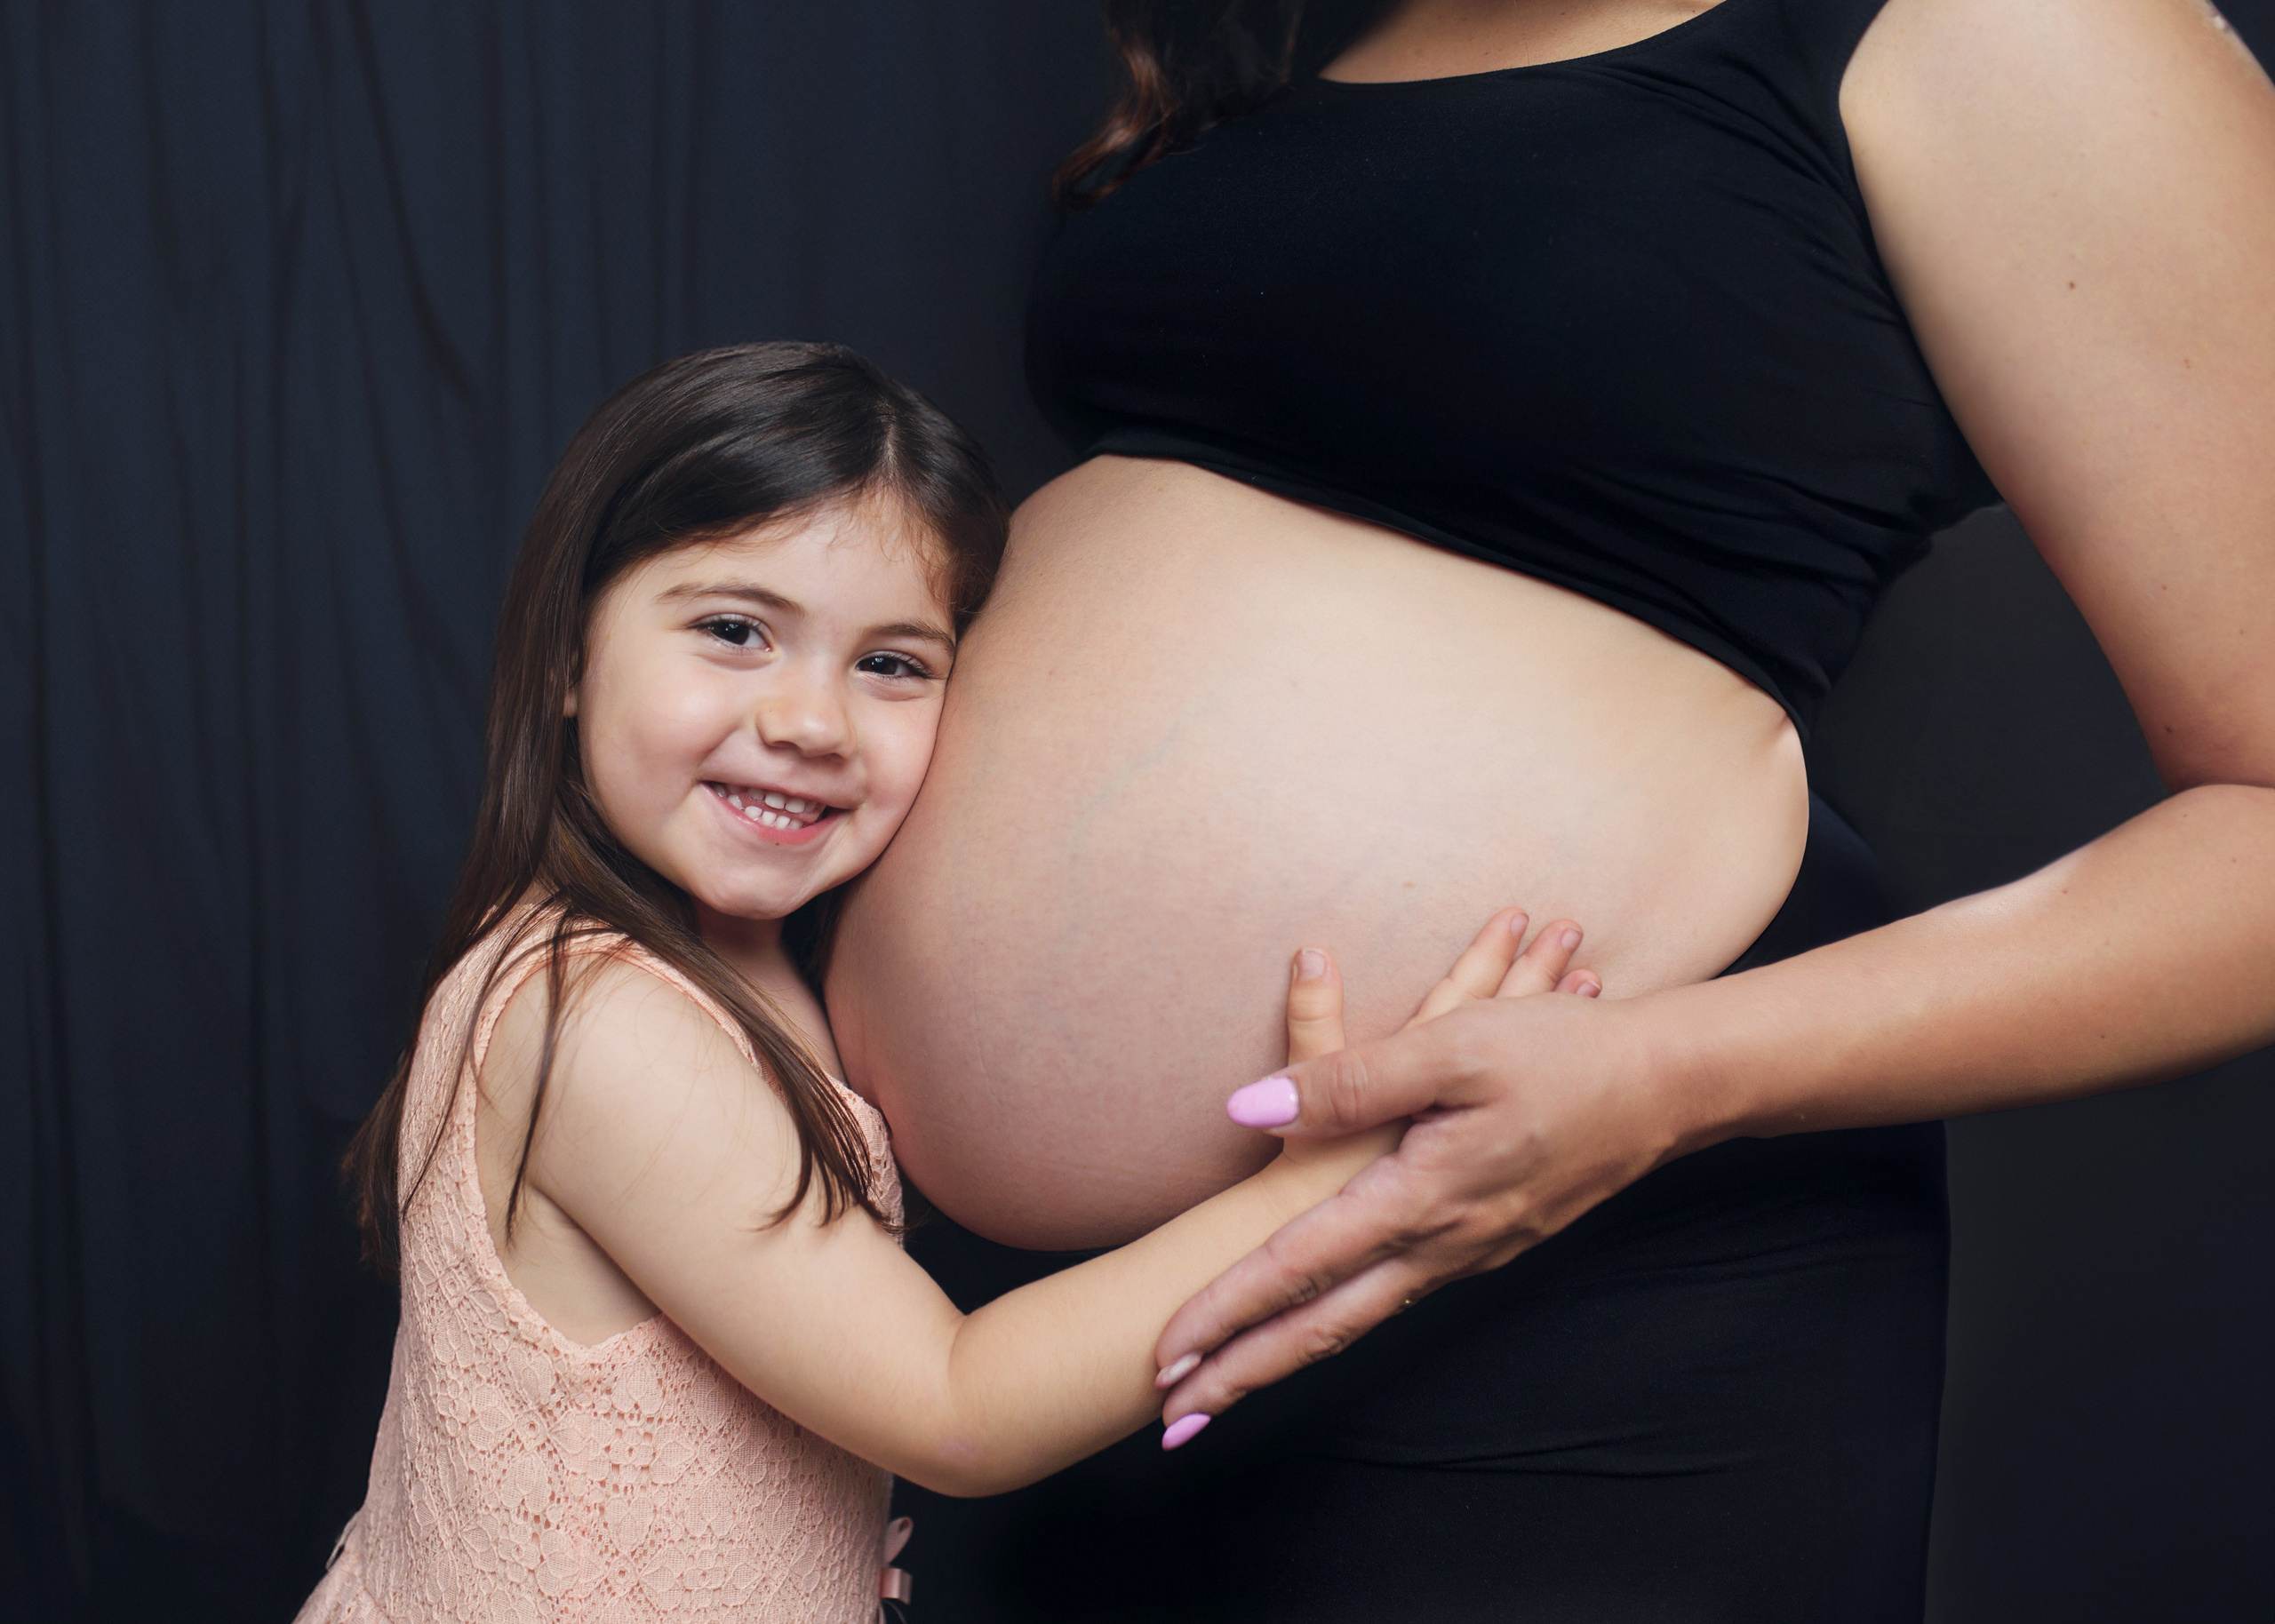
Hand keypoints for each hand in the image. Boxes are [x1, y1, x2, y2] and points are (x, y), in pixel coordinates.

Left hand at [1156, 909, 1603, 1408]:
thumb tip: (1249, 1106)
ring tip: (1229, 1381)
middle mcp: (1442, 1245)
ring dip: (1287, 1353)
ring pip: (1360, 1320)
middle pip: (1323, 1328)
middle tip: (1174, 1417)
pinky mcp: (1489, 1242)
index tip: (1168, 1358)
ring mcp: (1470, 1252)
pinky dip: (1341, 1322)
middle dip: (1245, 1374)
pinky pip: (1396, 1297)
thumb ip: (1351, 1078)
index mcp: (1421, 1198)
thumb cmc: (1564, 1054)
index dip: (1228, 1313)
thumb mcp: (1453, 1046)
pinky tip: (1319, 1323)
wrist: (1671, 1088)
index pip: (1300, 1268)